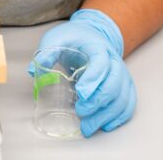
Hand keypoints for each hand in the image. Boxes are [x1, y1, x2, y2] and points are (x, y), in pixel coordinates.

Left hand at [28, 9, 136, 136]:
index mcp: (98, 47)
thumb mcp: (57, 38)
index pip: (101, 63)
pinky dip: (119, 117)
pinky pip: (128, 102)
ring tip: (88, 128)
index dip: (93, 79)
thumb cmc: (75, 38)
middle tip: (80, 112)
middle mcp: (114, 61)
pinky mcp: (124, 85)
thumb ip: (46, 52)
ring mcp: (122, 74)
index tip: (81, 93)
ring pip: (122, 96)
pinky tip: (106, 126)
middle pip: (114, 83)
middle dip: (98, 102)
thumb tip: (34, 71)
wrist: (93, 34)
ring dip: (107, 115)